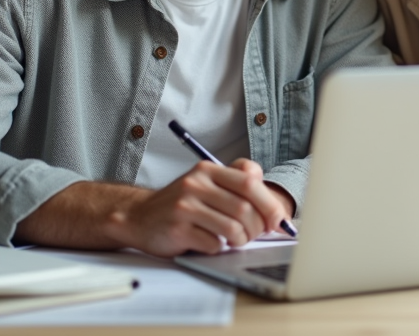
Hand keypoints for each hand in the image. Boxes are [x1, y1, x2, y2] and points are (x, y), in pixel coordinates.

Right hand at [105, 159, 291, 256]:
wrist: (139, 217)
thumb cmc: (182, 203)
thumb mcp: (208, 182)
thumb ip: (239, 181)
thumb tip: (272, 201)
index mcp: (208, 169)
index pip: (249, 183)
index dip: (269, 204)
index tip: (279, 221)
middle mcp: (196, 184)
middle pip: (244, 208)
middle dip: (258, 227)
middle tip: (256, 235)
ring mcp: (185, 207)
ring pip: (232, 228)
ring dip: (241, 240)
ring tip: (236, 241)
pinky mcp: (177, 230)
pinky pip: (213, 244)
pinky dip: (218, 248)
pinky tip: (211, 243)